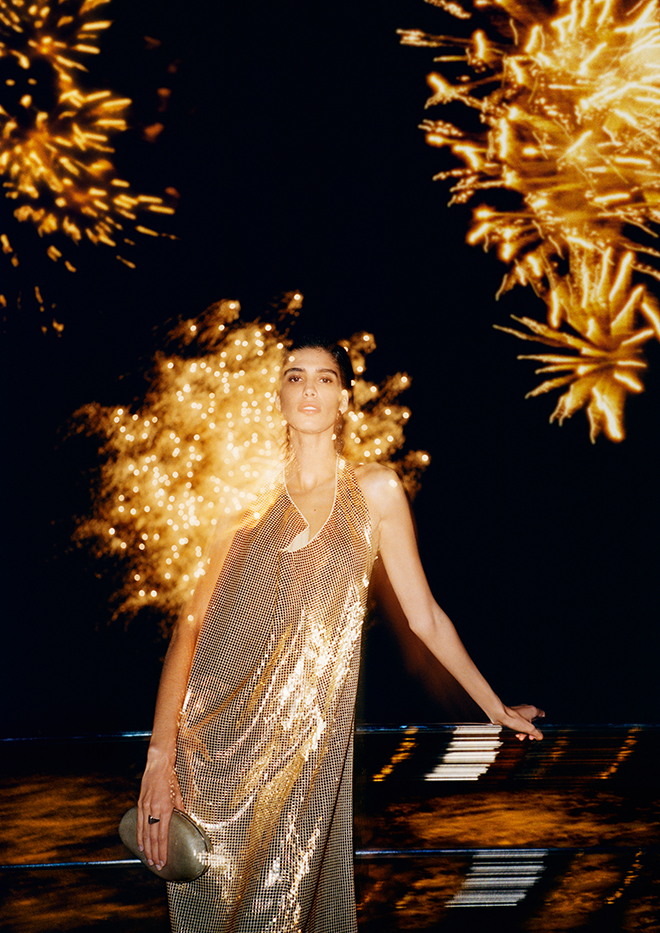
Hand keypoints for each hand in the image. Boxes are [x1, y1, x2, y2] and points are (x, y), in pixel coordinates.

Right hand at [136, 754, 183, 870]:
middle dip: (155, 853)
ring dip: (146, 848)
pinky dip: (139, 836)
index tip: (164, 861)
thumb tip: (184, 819)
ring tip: (148, 860)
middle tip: (157, 866)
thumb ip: (180, 808)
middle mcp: (153, 810)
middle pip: (153, 837)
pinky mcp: (140, 804)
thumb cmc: (170, 778)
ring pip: (144, 833)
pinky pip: (139, 823)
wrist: (158, 764)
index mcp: (165, 808)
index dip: (163, 850)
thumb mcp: (178, 793)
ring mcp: (145, 807)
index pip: (162, 835)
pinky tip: (140, 845)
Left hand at [494, 704, 544, 740]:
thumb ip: (537, 733)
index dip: (542, 718)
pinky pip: (518, 722)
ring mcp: (519, 711)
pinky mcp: (512, 713)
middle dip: (532, 730)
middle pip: (532, 720)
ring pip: (524, 722)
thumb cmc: (514, 719)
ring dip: (524, 731)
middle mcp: (526, 709)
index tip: (542, 721)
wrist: (500, 715)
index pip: (540, 712)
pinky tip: (516, 734)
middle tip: (531, 737)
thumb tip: (540, 737)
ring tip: (521, 737)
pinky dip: (518, 728)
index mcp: (532, 710)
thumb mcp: (529, 729)